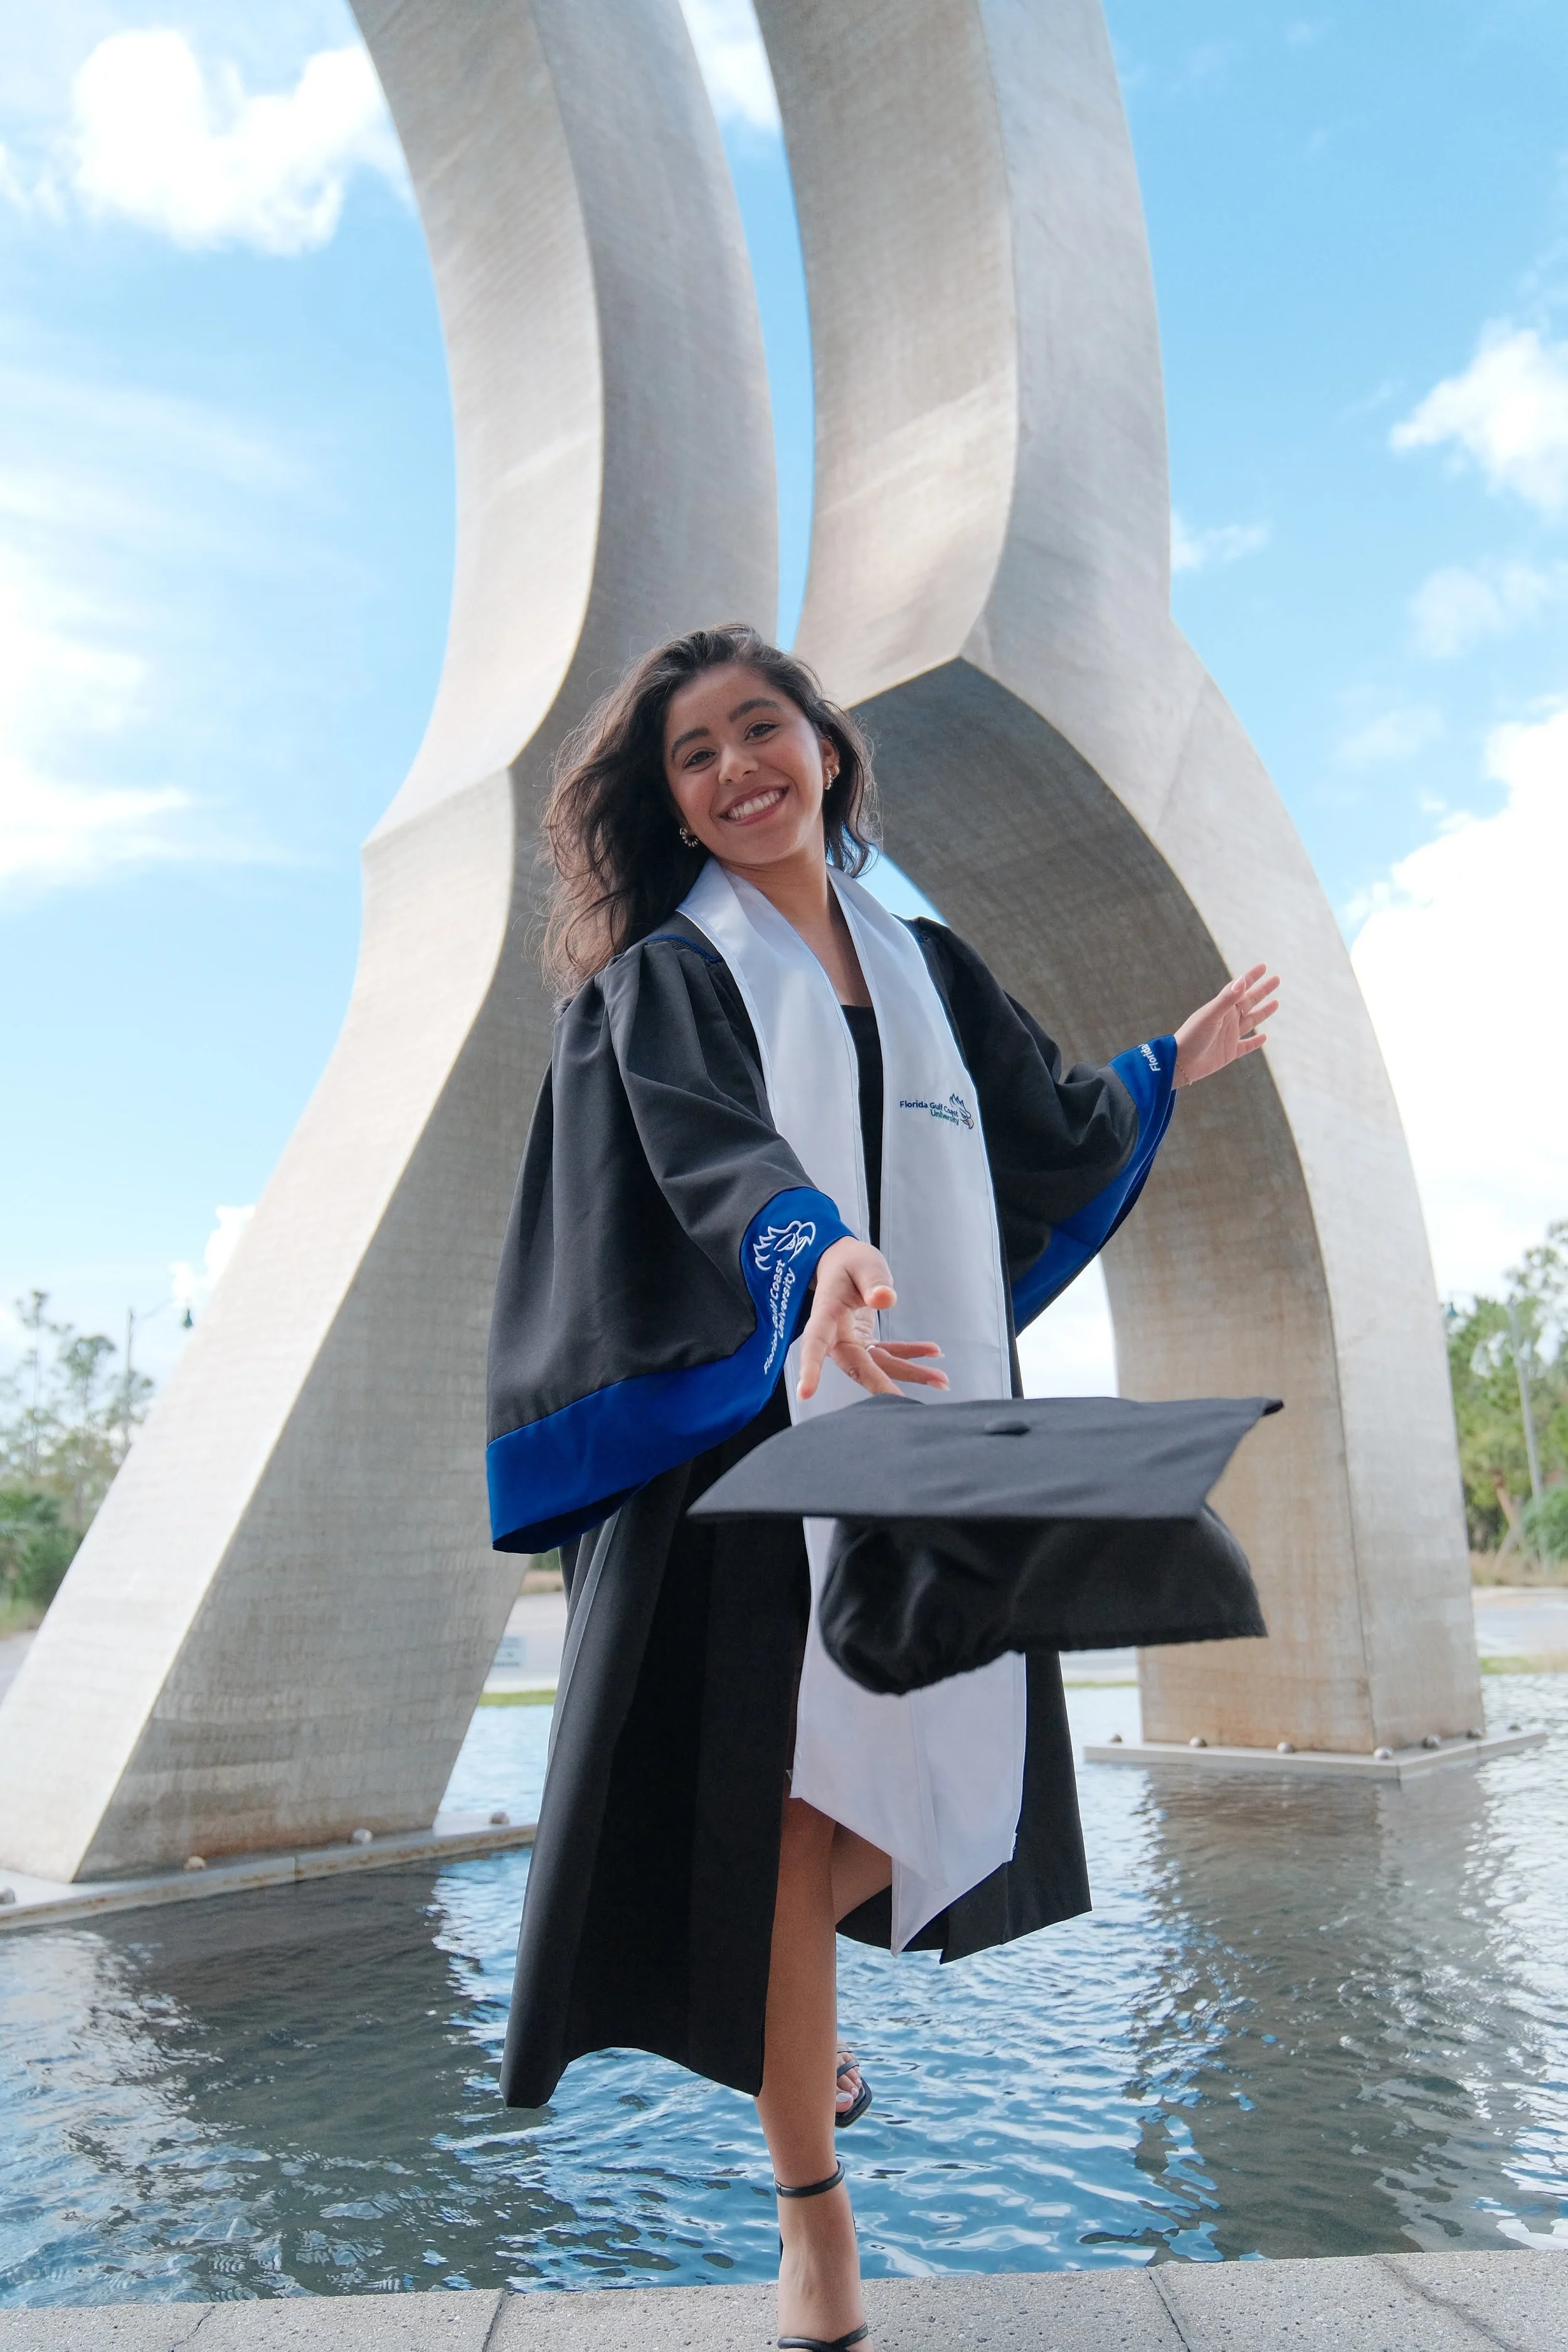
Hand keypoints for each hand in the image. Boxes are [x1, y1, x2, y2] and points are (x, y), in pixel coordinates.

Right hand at [796, 1237, 948, 1402]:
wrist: (843, 1264)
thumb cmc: (849, 1261)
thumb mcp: (862, 1261)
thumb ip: (873, 1279)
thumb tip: (885, 1299)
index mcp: (826, 1314)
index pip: (814, 1342)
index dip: (811, 1368)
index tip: (805, 1393)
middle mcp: (835, 1335)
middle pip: (856, 1365)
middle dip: (881, 1384)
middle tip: (904, 1403)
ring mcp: (851, 1343)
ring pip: (878, 1365)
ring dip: (909, 1373)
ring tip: (941, 1380)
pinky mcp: (865, 1344)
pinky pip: (889, 1355)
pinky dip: (911, 1355)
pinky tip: (933, 1352)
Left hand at [1173, 963, 1279, 1086]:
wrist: (1181, 1063)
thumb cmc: (1192, 1036)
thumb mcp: (1210, 1015)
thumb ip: (1227, 999)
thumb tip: (1242, 980)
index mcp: (1222, 1008)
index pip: (1240, 988)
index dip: (1251, 977)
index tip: (1264, 966)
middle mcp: (1227, 1019)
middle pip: (1249, 1001)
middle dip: (1263, 991)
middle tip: (1277, 979)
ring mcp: (1229, 1035)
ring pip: (1251, 1021)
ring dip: (1263, 1012)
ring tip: (1276, 1003)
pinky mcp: (1230, 1052)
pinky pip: (1247, 1045)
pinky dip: (1256, 1042)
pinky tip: (1264, 1037)